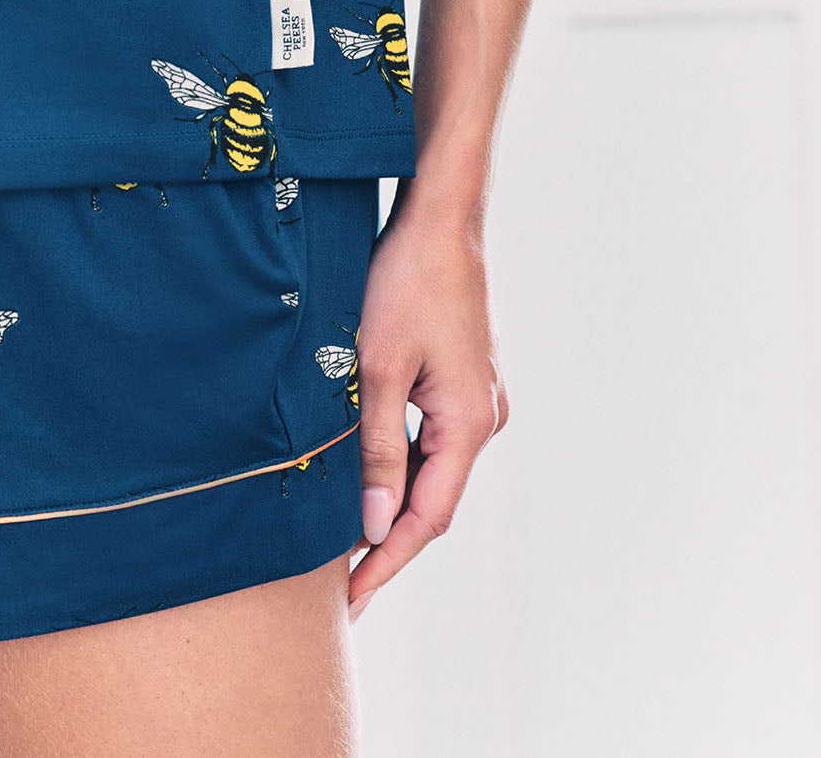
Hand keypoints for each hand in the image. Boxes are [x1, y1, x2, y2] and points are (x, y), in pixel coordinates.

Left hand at [347, 191, 507, 619]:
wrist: (439, 221)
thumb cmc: (406, 284)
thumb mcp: (378, 369)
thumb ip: (377, 449)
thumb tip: (377, 525)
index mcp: (469, 423)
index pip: (427, 519)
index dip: (387, 563)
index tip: (349, 599)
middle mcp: (483, 417)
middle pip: (434, 499)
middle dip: (387, 539)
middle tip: (337, 581)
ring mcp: (476, 397)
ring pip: (431, 468)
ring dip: (391, 499)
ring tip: (341, 534)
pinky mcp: (462, 378)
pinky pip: (431, 437)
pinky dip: (398, 461)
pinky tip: (364, 471)